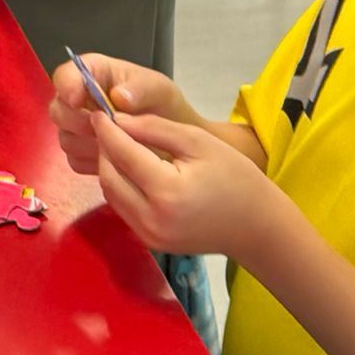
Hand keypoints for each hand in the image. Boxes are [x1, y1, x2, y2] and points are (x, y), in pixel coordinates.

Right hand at [48, 52, 198, 174]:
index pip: (65, 75)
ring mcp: (77, 129)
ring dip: (88, 145)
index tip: (77, 100)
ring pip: (65, 138)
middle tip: (103, 128)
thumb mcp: (159, 90)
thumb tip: (118, 96)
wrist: (173, 140)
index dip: (66, 86)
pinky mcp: (81, 153)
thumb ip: (141, 89)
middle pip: (58, 110)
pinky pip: (74, 160)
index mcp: (93, 74)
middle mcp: (78, 100)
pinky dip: (93, 162)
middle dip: (77, 122)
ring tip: (117, 145)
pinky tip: (115, 159)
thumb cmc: (163, 106)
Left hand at [92, 112, 282, 261]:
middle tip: (109, 127)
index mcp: (166, 191)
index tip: (98, 112)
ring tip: (118, 145)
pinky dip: (120, 186)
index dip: (106, 131)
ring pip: (111, 194)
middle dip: (105, 149)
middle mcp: (151, 218)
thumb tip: (118, 120)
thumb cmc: (235, 177)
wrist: (256, 226)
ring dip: (108, 168)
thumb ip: (155, 129)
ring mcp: (148, 235)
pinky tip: (129, 169)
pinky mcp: (149, 242)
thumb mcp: (198, 141)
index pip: (122, 154)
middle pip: (108, 176)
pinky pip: (123, 209)